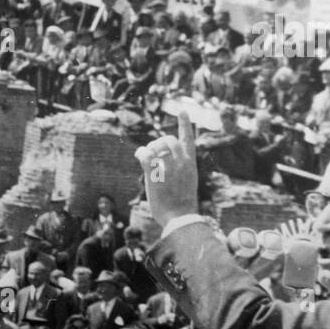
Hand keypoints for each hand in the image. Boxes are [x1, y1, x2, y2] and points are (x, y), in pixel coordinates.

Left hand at [134, 110, 199, 227]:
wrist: (180, 218)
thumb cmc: (182, 204)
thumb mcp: (187, 183)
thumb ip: (179, 169)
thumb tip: (163, 160)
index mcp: (190, 164)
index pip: (188, 139)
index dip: (185, 124)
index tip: (182, 110)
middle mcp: (181, 162)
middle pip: (169, 139)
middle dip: (159, 142)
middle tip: (153, 152)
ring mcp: (168, 167)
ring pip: (156, 145)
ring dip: (149, 147)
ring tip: (147, 157)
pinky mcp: (155, 174)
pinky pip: (145, 154)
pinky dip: (140, 152)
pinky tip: (139, 155)